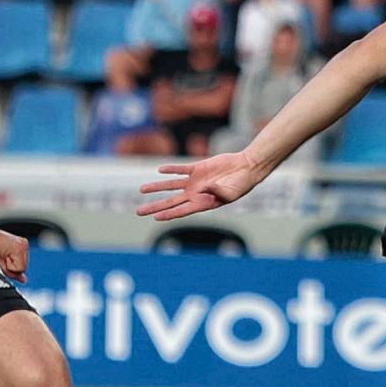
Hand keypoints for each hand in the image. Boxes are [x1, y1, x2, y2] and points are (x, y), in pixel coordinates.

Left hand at [0, 224, 28, 282]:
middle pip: (23, 267)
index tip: (0, 261)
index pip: (20, 269)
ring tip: (1, 254)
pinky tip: (4, 253)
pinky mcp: (21, 243)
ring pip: (22, 263)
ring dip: (12, 263)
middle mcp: (24, 245)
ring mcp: (24, 243)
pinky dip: (12, 258)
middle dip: (11, 266)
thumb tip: (24, 280)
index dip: (8, 269)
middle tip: (0, 258)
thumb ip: (9, 273)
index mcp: (19, 249)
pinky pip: (20, 258)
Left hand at [138, 150, 266, 219]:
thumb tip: (202, 189)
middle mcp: (196, 194)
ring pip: (171, 185)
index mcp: (203, 203)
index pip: (181, 210)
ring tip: (141, 190)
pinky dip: (171, 169)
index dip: (168, 214)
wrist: (247, 168)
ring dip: (156, 187)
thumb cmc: (241, 184)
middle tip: (138, 212)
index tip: (155, 217)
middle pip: (170, 201)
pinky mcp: (197, 169)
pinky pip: (181, 170)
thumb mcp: (230, 192)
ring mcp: (195, 182)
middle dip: (154, 206)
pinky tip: (160, 170)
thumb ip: (215, 191)